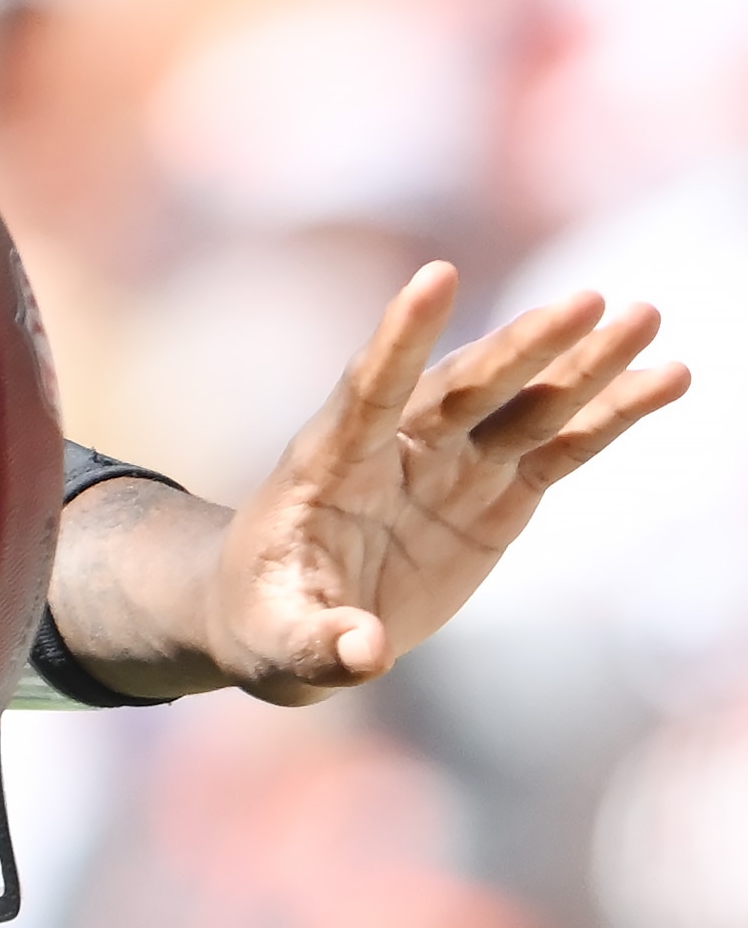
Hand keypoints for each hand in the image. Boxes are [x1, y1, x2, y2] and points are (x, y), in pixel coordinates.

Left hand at [179, 264, 687, 701]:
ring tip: (643, 316)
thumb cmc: (263, 621)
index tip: (437, 275)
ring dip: (581, 362)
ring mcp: (450, 466)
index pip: (368, 389)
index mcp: (329, 465)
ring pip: (523, 404)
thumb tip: (364, 652)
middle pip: (466, 387)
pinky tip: (664, 377)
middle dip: (525, 347)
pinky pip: (559, 448)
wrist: (289, 619)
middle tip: (590, 302)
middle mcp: (396, 449)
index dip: (401, 337)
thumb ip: (315, 642)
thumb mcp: (275, 643)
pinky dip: (609, 415)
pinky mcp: (495, 495)